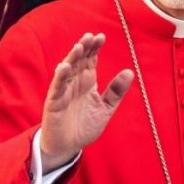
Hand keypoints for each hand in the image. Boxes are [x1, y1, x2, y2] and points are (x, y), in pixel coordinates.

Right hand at [39, 33, 133, 173]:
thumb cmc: (85, 126)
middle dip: (84, 48)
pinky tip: (65, 67)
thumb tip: (130, 71)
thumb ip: (116, 91)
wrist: (68, 146)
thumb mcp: (105, 108)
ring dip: (72, 58)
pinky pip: (57, 87)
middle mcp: (75, 83)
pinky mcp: (54, 102)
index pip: (90, 60)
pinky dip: (60, 77)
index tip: (101, 37)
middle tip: (91, 36)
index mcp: (87, 82)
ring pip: (67, 70)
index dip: (95, 48)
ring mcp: (63, 91)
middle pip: (79, 60)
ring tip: (79, 47)